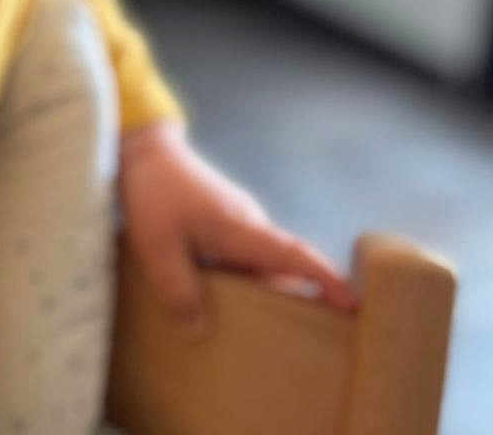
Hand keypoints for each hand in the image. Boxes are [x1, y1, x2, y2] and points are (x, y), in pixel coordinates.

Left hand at [117, 119, 359, 332]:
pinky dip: (240, 283)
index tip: (355, 303)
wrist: (143, 149)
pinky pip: (240, 259)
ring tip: (263, 339)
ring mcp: (236, 223)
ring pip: (260, 267)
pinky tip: (222, 306)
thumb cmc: (153, 192)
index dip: (326, 280)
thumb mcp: (157, 245)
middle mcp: (249, 225)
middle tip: (311, 347)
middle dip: (299, 304)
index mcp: (243, 228)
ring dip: (262, 295)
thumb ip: (177, 288)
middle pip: (284, 270)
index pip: (296, 254)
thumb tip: (198, 332)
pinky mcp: (220, 223)